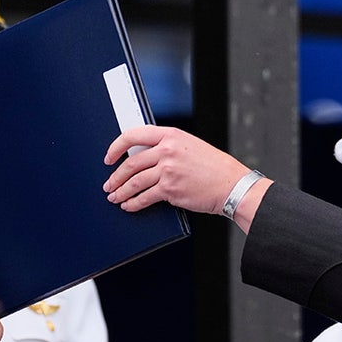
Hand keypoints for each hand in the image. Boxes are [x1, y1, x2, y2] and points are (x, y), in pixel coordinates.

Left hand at [103, 125, 253, 214]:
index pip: (133, 135)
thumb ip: (166, 147)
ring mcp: (168, 170)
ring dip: (121, 191)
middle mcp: (167, 150)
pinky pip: (145, 197)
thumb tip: (142, 158)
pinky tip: (129, 205)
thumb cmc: (214, 167)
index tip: (109, 157)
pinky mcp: (170, 189)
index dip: (116, 147)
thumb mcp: (190, 146)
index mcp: (171, 135)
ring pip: (134, 181)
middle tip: (109, 185)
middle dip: (115, 177)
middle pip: (131, 163)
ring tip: (115, 197)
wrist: (231, 184)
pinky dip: (133, 203)